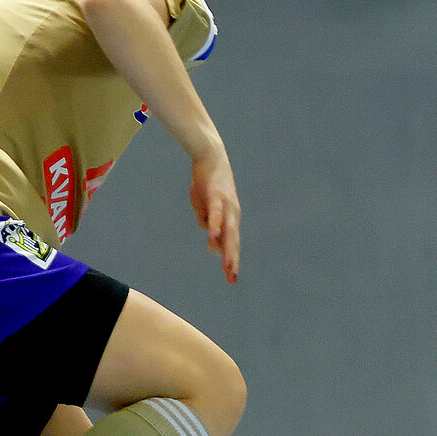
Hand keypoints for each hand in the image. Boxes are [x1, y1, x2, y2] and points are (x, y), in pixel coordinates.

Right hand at [189, 152, 240, 283]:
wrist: (210, 156)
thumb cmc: (207, 182)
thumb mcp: (204, 205)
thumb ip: (207, 220)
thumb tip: (211, 234)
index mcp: (230, 217)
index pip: (232, 243)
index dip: (231, 259)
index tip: (231, 277)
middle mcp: (232, 213)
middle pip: (233, 241)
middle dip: (232, 261)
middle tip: (231, 279)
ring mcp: (225, 205)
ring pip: (228, 231)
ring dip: (227, 249)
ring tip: (227, 265)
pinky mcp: (216, 196)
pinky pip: (216, 214)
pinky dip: (215, 226)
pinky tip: (213, 237)